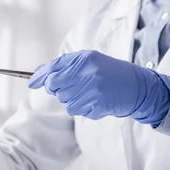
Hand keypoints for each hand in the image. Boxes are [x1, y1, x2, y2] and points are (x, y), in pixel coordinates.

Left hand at [28, 50, 169, 124]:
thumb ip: (64, 65)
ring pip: (65, 101)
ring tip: (88, 93)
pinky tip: (94, 101)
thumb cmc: (110, 72)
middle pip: (55, 87)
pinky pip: (76, 110)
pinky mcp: (97, 105)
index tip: (31, 83)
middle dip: (58, 89)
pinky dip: (81, 107)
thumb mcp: (90, 60)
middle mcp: (88, 73)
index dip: (40, 77)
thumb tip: (38, 73)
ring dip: (72, 99)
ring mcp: (93, 90)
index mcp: (85, 59)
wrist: (137, 87)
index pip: (54, 69)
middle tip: (71, 87)